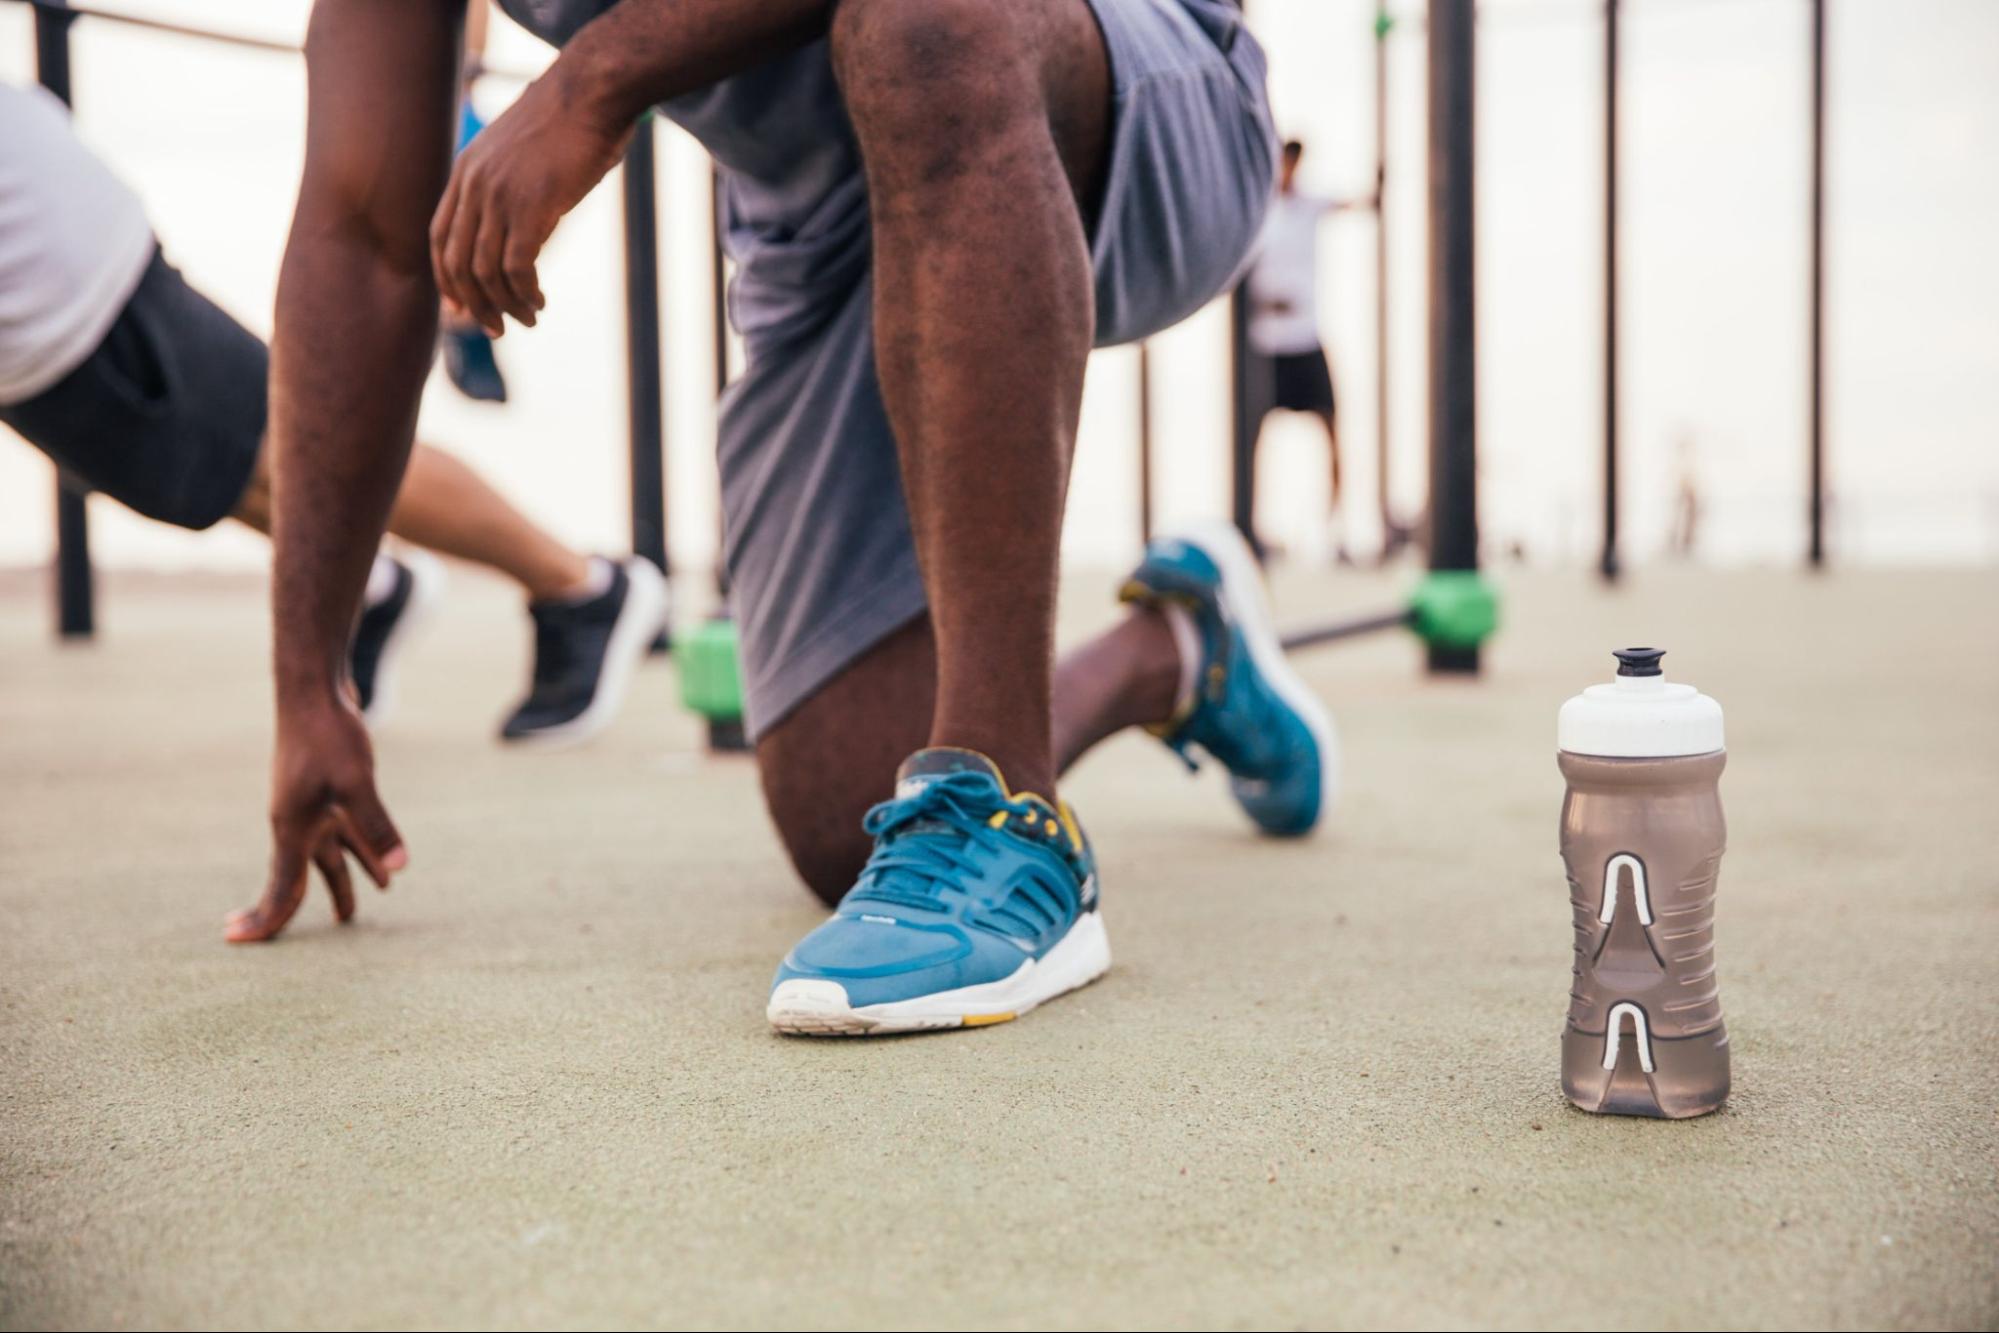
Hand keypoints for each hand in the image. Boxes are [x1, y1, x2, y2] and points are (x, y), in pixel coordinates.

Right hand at [228, 695, 406, 942]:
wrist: (314, 689)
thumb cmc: (329, 734)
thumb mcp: (356, 783)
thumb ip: (375, 827)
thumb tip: (399, 869)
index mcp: (292, 830)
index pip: (281, 888)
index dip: (265, 921)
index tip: (237, 942)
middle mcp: (297, 823)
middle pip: (306, 877)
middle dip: (319, 905)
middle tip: (326, 936)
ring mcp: (311, 806)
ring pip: (332, 852)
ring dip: (352, 876)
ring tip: (377, 897)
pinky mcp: (327, 790)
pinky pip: (343, 829)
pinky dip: (362, 845)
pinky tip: (383, 856)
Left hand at [429, 67, 633, 336]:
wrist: (591, 92)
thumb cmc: (569, 120)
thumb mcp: (522, 150)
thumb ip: (508, 182)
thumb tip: (520, 215)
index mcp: (466, 171)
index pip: (439, 237)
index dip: (447, 279)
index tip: (461, 307)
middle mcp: (474, 185)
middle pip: (457, 262)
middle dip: (474, 304)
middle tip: (497, 329)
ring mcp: (499, 196)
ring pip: (485, 271)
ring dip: (505, 305)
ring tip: (528, 319)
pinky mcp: (530, 207)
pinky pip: (516, 268)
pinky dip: (525, 293)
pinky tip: (540, 301)